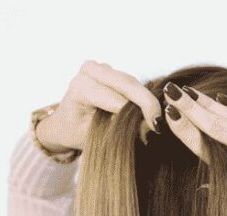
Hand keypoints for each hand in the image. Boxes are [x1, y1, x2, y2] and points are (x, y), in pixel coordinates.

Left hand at [35, 59, 163, 152]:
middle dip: (148, 103)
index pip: (117, 98)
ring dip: (146, 100)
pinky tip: (149, 112)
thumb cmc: (76, 132)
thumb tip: (148, 127)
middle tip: (161, 123)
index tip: (155, 129)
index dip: (138, 113)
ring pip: (133, 82)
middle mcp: (90, 71)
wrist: (65, 123)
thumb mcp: (96, 137)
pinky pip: (133, 83)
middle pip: (128, 84)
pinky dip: (142, 96)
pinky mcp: (112, 71)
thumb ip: (121, 129)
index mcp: (81, 86)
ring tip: (155, 120)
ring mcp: (102, 68)